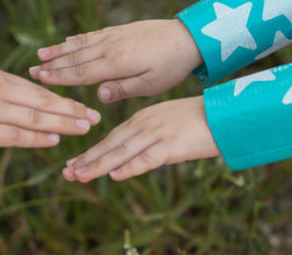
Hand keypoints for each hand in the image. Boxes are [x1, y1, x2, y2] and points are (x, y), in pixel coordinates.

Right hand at [0, 63, 100, 147]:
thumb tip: (20, 95)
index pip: (36, 89)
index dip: (61, 98)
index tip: (81, 103)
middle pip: (42, 102)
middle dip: (71, 109)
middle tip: (95, 116)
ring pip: (34, 117)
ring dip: (62, 123)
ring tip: (84, 127)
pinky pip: (14, 135)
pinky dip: (36, 137)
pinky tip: (54, 139)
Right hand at [29, 19, 201, 102]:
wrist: (188, 37)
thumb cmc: (172, 66)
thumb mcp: (151, 85)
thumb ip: (122, 89)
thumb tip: (97, 96)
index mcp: (116, 63)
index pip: (80, 72)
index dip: (58, 76)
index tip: (38, 78)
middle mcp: (110, 47)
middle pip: (74, 57)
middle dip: (51, 64)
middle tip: (30, 69)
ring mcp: (113, 36)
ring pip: (80, 44)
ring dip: (59, 50)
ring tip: (40, 54)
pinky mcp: (119, 30)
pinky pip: (92, 35)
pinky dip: (76, 39)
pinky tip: (67, 42)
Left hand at [62, 96, 218, 181]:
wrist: (224, 114)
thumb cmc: (197, 120)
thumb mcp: (166, 123)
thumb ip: (147, 136)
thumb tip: (131, 155)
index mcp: (142, 118)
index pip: (111, 137)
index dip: (92, 152)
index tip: (73, 164)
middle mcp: (145, 124)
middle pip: (110, 144)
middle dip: (87, 159)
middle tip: (67, 173)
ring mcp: (157, 134)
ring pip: (122, 152)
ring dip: (99, 165)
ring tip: (80, 175)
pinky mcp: (172, 145)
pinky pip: (147, 158)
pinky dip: (130, 167)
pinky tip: (115, 175)